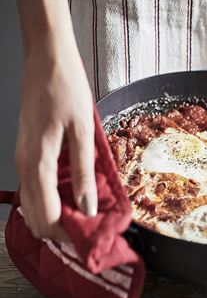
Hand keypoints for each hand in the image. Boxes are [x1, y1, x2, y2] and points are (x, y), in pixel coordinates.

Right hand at [15, 39, 96, 239]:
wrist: (46, 59)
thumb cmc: (65, 88)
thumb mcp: (83, 131)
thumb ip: (85, 171)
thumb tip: (88, 207)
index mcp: (37, 164)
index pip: (47, 217)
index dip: (69, 234)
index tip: (93, 238)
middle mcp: (25, 166)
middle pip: (37, 217)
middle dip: (64, 230)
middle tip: (92, 230)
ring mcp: (23, 160)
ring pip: (35, 205)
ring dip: (59, 216)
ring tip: (88, 215)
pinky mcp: (28, 153)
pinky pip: (37, 188)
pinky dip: (54, 199)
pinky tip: (76, 195)